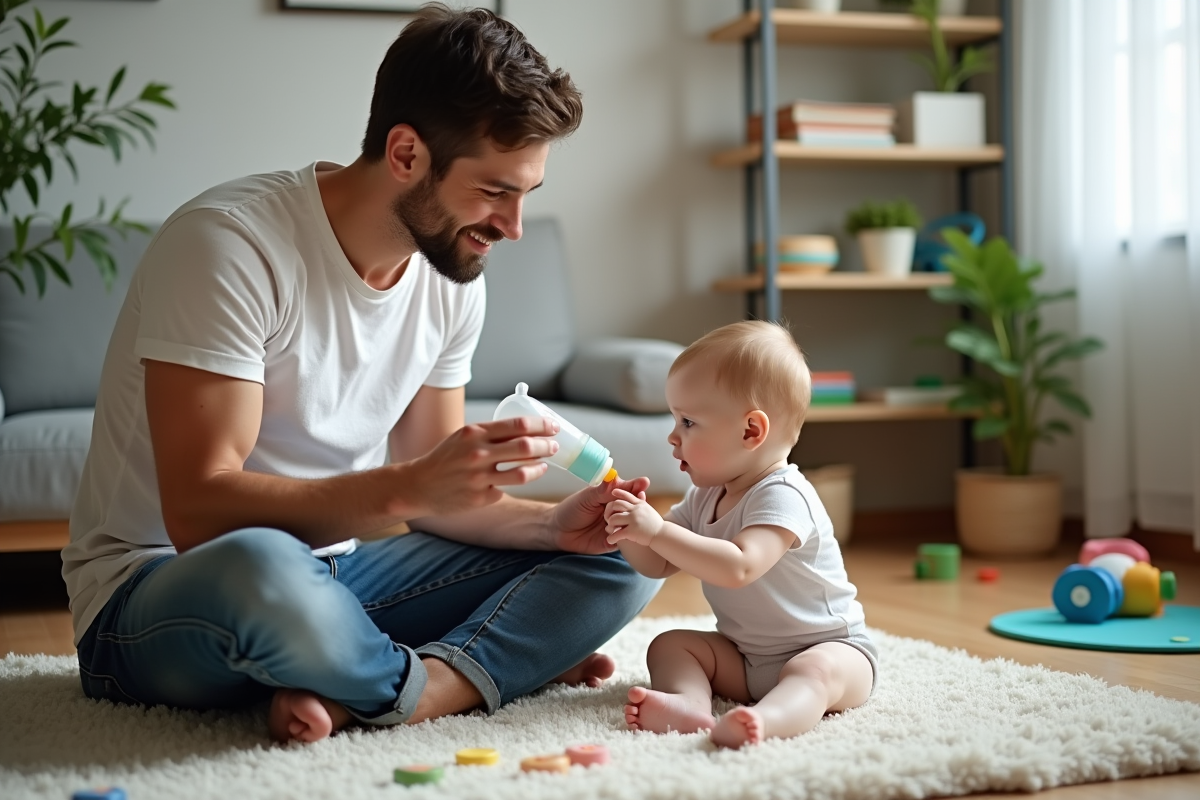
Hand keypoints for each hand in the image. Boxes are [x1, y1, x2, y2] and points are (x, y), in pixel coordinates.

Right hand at [402, 416, 558, 516]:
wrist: (419, 486)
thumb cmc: (446, 458)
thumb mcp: (464, 436)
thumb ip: (491, 433)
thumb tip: (527, 429)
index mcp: (475, 433)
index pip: (518, 425)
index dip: (541, 425)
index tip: (553, 426)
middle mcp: (478, 454)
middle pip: (525, 447)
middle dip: (546, 445)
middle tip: (554, 446)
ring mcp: (479, 478)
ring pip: (522, 473)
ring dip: (539, 468)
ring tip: (544, 466)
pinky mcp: (480, 498)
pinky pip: (506, 490)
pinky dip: (514, 484)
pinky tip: (516, 480)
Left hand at [550, 475, 650, 553]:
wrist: (557, 530)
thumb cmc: (570, 510)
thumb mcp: (586, 498)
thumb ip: (601, 490)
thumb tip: (615, 477)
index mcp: (610, 498)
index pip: (627, 491)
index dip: (636, 486)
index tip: (643, 482)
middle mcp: (615, 512)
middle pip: (633, 507)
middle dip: (639, 501)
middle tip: (641, 495)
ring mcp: (614, 526)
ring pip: (630, 523)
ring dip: (632, 518)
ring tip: (633, 512)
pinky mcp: (610, 542)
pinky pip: (621, 539)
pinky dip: (623, 534)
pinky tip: (620, 530)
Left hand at [604, 488, 663, 546]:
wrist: (663, 535)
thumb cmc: (656, 524)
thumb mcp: (648, 510)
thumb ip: (642, 502)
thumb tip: (641, 493)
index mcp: (639, 504)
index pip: (627, 495)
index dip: (619, 492)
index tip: (613, 492)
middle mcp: (636, 510)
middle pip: (617, 504)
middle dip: (609, 510)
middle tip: (607, 517)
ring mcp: (633, 520)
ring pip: (614, 518)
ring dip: (610, 524)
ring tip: (610, 529)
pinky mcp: (631, 531)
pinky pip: (617, 533)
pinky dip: (611, 538)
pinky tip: (610, 540)